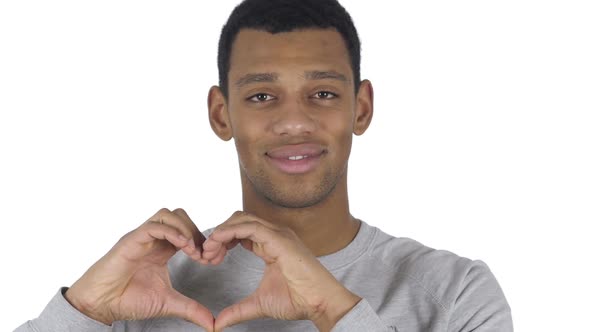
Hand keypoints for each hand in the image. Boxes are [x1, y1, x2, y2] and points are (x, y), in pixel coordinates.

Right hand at [64, 208, 213, 330]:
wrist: (101, 305)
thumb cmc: (128, 299)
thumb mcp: (168, 303)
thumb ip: (191, 309)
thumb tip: (212, 324)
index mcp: (162, 249)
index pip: (187, 231)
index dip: (202, 242)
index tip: (209, 260)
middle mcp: (153, 239)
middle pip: (180, 216)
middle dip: (196, 231)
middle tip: (202, 254)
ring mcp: (142, 237)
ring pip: (167, 215)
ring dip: (185, 229)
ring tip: (192, 250)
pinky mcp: (131, 240)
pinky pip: (154, 225)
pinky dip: (172, 232)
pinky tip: (182, 246)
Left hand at [202, 211, 361, 331]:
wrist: (319, 302)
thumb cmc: (299, 300)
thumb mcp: (259, 304)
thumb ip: (238, 310)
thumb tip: (219, 323)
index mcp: (271, 244)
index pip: (241, 230)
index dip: (222, 240)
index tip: (210, 257)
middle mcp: (274, 234)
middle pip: (238, 219)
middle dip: (219, 234)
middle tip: (206, 254)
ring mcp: (278, 234)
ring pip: (242, 219)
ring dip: (221, 232)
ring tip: (209, 250)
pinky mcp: (279, 238)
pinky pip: (249, 226)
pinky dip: (230, 231)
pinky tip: (217, 242)